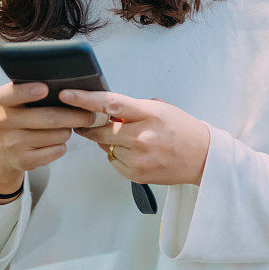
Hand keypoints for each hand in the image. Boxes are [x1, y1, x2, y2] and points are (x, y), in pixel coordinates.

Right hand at [0, 82, 97, 196]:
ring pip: (57, 135)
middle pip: (49, 117)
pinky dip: (62, 145)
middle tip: (91, 115)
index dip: (27, 91)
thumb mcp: (22, 102)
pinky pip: (56, 150)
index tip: (45, 88)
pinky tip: (55, 142)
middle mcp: (4, 121)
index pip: (12, 93)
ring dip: (68, 131)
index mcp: (5, 101)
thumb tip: (76, 91)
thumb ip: (40, 92)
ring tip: (66, 128)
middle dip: (76, 116)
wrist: (4, 151)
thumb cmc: (23, 119)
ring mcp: (12, 142)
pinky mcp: (23, 160)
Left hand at [60, 90, 209, 186]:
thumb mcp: (160, 109)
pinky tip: (136, 152)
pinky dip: (119, 155)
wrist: (202, 156)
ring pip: (106, 147)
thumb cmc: (181, 128)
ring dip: (109, 141)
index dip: (85, 99)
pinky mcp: (137, 175)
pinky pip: (114, 161)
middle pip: (99, 130)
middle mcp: (142, 136)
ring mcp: (139, 158)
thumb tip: (105, 109)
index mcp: (148, 114)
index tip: (66, 95)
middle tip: (82, 119)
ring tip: (129, 138)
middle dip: (87, 124)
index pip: (110, 103)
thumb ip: (133, 108)